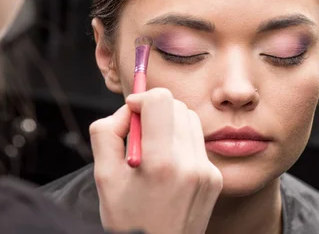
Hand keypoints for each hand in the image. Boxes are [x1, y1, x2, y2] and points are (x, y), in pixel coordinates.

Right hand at [90, 88, 222, 233]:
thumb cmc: (127, 219)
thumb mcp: (103, 176)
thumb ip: (107, 132)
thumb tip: (128, 111)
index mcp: (161, 163)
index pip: (160, 99)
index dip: (141, 99)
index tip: (131, 113)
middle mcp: (190, 164)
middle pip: (176, 105)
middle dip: (154, 111)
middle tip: (138, 135)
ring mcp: (207, 172)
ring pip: (189, 120)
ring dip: (169, 125)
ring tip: (153, 152)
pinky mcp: (215, 179)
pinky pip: (197, 143)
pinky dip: (181, 145)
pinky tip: (169, 170)